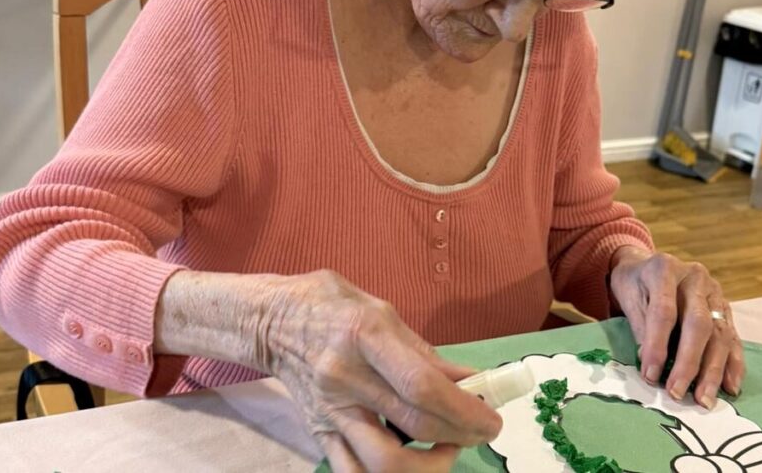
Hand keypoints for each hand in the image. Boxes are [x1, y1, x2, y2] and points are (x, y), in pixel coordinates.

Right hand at [260, 270, 500, 471]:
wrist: (270, 321)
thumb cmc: (332, 305)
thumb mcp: (382, 310)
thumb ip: (425, 352)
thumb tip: (470, 381)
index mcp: (364, 335)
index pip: (422, 385)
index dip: (465, 408)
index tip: (491, 416)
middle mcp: (345, 377)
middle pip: (414, 426)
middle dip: (462, 435)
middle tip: (483, 430)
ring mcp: (330, 410)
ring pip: (384, 464)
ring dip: (429, 465)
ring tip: (447, 447)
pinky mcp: (320, 433)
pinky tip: (411, 459)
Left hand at [609, 247, 744, 409]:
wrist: (647, 266)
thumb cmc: (634, 284)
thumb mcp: (628, 297)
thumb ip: (641, 327)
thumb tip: (653, 366)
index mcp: (665, 269)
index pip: (664, 312)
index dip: (657, 345)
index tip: (650, 375)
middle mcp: (695, 278)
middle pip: (698, 324)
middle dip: (689, 363)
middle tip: (677, 392)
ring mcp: (715, 292)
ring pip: (720, 334)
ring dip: (713, 371)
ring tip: (705, 399)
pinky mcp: (725, 307)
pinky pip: (733, 337)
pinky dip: (733, 364)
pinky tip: (731, 387)